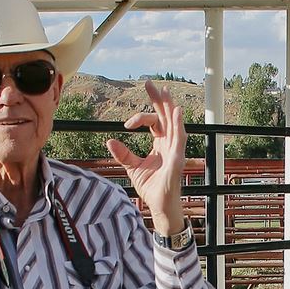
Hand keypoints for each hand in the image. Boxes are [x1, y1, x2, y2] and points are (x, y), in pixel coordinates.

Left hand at [107, 81, 186, 235]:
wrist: (159, 206)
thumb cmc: (151, 187)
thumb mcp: (133, 167)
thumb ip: (123, 153)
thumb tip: (109, 140)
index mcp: (161, 143)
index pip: (154, 121)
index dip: (140, 118)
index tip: (126, 125)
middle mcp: (170, 144)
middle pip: (166, 116)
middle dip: (158, 99)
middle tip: (148, 83)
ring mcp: (175, 150)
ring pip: (175, 123)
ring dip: (170, 107)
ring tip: (165, 91)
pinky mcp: (177, 160)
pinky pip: (180, 140)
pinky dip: (179, 125)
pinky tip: (177, 113)